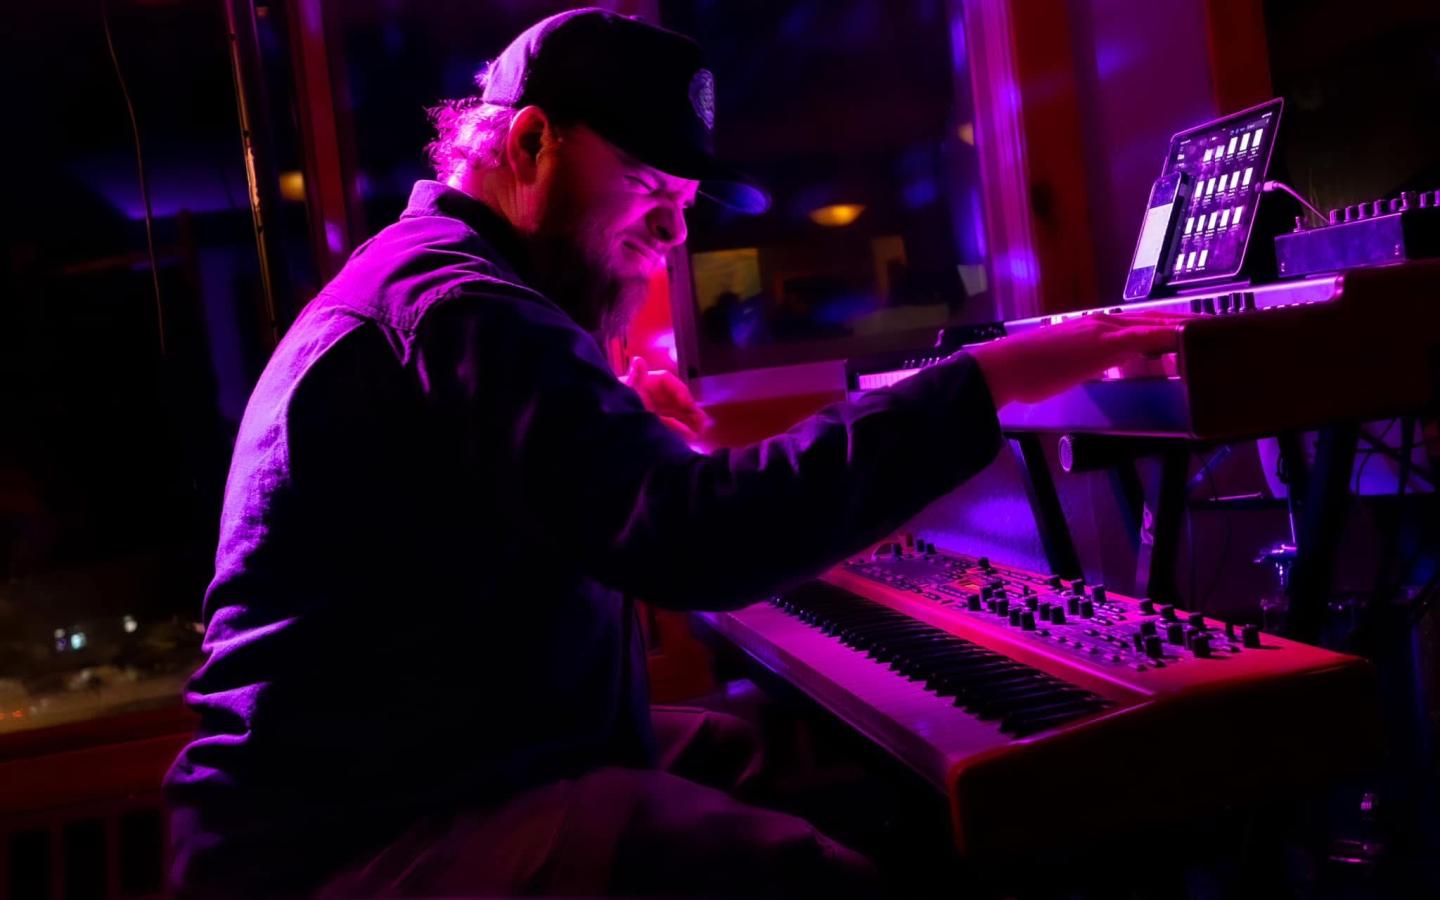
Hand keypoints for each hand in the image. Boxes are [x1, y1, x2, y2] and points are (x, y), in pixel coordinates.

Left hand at [620, 356, 709, 440]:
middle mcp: (649, 395)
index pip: (666, 381)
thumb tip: (639, 360)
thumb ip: (634, 378)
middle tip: (701, 420)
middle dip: (689, 408)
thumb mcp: (623, 392)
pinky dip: (680, 429)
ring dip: (688, 420)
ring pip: (674, 413)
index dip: (679, 391)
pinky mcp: (650, 424)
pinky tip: (691, 436)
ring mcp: (650, 410)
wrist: (597, 427)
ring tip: (700, 430)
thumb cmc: (611, 405)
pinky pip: (668, 425)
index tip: (688, 404)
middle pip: (674, 398)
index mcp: (643, 383)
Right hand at [968, 312, 1188, 406]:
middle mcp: (1101, 323)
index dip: (1163, 326)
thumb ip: (1081, 364)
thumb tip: (1090, 369)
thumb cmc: (1023, 372)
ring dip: (1184, 326)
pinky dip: (1171, 334)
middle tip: (1211, 326)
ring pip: (1155, 323)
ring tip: (1210, 330)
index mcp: (1090, 329)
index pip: (1136, 325)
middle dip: (1182, 322)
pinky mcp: (1105, 343)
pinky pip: (1148, 335)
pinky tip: (1190, 337)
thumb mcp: (1060, 366)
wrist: (1003, 368)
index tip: (1185, 332)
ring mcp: (1104, 331)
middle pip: (1152, 319)